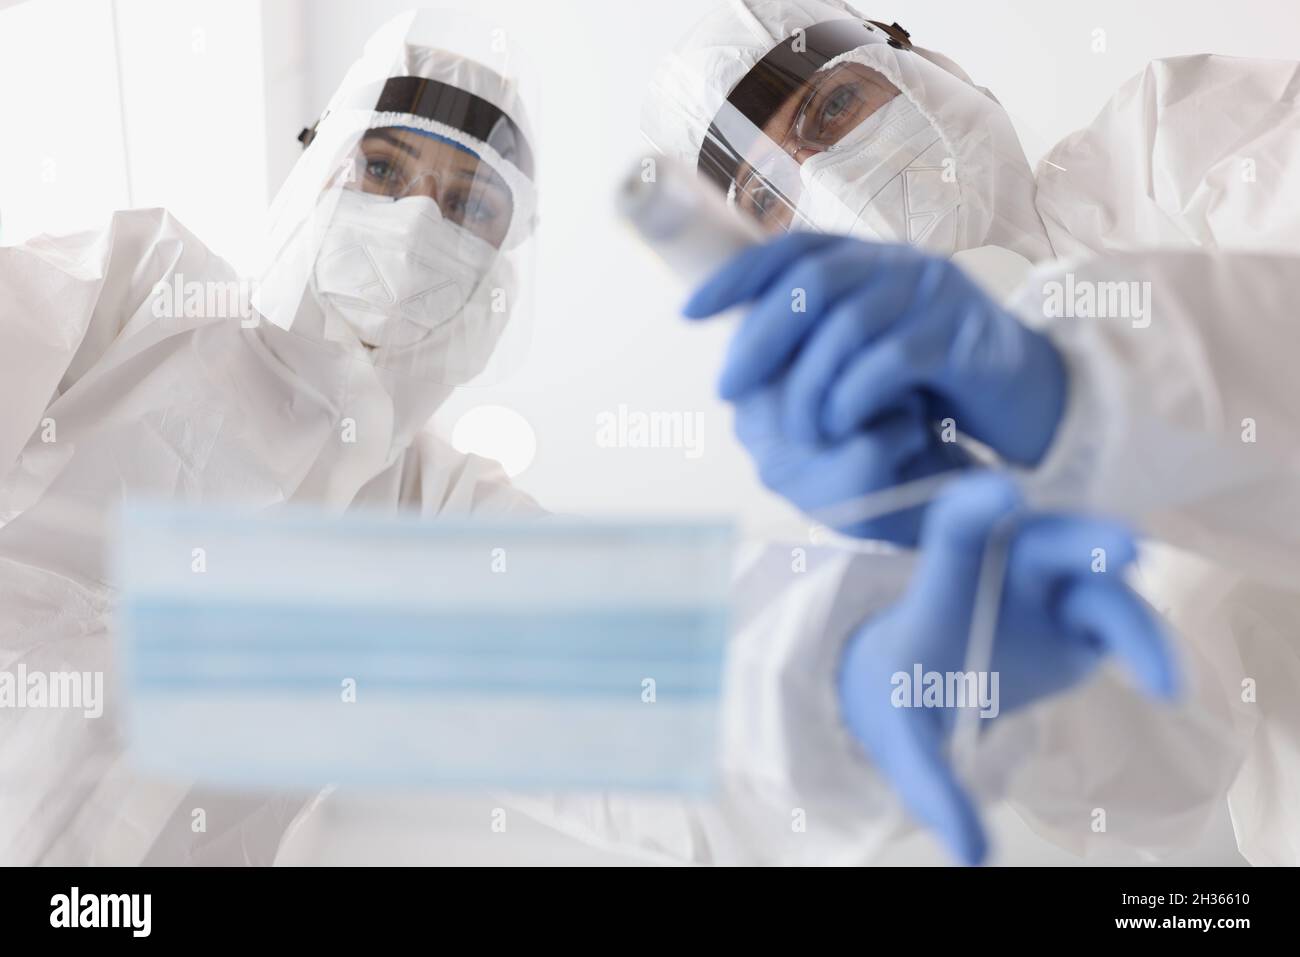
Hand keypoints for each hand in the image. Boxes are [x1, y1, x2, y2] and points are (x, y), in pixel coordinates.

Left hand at [685, 234, 1067, 541]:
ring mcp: (937, 295)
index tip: (688, 314)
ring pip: (848, 325)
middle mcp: (901, 265)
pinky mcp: (965, 338)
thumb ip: (820, 340)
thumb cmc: (937, 383)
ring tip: (796, 430)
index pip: (792, 250)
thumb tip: (742, 357)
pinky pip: (892, 361)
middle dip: (759, 337)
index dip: (735, 278)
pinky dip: (854, 397)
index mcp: (871, 261)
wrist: (1032, 402)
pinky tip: (841, 427)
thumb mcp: (871, 352)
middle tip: (729, 389)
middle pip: (812, 282)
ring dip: (807, 384)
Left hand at [837, 473, 1177, 864]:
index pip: (955, 533)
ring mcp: (1050, 593)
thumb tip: (970, 854)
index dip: (974, 509)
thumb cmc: (901, 691)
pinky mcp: (1083, 624)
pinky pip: (1119, 624)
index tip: (997, 493)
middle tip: (1123, 547)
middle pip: (1045, 540)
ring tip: (1158, 676)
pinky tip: (1161, 682)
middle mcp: (1004, 572)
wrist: (918, 684)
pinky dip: (1144, 648)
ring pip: (1097, 585)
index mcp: (945, 581)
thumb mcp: (901, 738)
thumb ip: (930, 785)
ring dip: (1129, 616)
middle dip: (1084, 541)